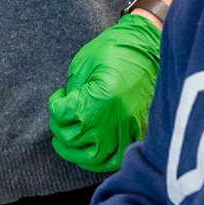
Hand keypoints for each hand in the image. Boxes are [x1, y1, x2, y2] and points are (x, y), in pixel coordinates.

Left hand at [47, 12, 162, 172]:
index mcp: (98, 100)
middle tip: (61, 116)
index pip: (64, 115)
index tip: (59, 96)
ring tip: (69, 140)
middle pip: (74, 139)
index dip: (55, 104)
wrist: (148, 45)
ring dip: (75, 152)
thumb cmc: (116, 50)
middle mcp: (113, 120)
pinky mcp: (138, 130)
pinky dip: (101, 159)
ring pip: (94, 157)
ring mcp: (128, 128)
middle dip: (60, 127)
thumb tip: (65, 111)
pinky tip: (92, 149)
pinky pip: (117, 157)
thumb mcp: (84, 64)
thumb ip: (72, 92)